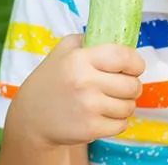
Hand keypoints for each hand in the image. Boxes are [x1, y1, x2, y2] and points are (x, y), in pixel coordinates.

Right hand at [5, 33, 144, 147]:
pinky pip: (122, 125)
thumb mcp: (63, 50)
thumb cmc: (52, 80)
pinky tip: (103, 115)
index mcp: (79, 59)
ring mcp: (88, 108)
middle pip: (132, 85)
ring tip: (110, 101)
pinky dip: (117, 121)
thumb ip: (90, 40)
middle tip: (123, 86)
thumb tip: (120, 39)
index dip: (136, 62)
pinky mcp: (90, 129)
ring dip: (125, 104)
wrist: (31, 117)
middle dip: (133, 86)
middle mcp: (85, 83)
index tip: (135, 67)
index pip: (123, 56)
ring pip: (129, 106)